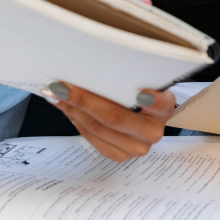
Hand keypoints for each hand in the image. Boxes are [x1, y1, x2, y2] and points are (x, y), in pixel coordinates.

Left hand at [43, 83, 175, 161]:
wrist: (145, 117)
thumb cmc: (140, 92)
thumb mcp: (142, 80)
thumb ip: (130, 76)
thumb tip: (92, 64)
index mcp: (164, 109)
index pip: (160, 104)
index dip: (152, 101)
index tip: (141, 95)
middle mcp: (152, 132)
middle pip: (115, 118)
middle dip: (83, 100)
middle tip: (61, 86)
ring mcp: (136, 147)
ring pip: (97, 129)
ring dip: (73, 110)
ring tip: (56, 94)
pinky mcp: (120, 155)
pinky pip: (92, 138)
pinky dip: (75, 119)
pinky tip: (65, 107)